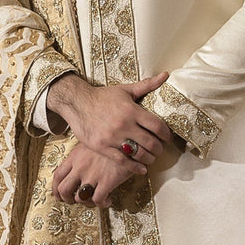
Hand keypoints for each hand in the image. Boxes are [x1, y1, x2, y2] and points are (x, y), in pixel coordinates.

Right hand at [47, 72, 172, 166]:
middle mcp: (124, 125)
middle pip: (150, 142)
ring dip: (149, 158)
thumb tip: (165, 75)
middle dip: (159, 149)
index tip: (167, 138)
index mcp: (132, 110)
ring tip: (151, 158)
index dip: (166, 134)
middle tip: (160, 150)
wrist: (77, 102)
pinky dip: (135, 167)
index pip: (157, 126)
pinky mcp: (102, 147)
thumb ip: (147, 85)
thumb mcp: (125, 89)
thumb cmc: (102, 96)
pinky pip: (122, 161)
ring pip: (138, 154)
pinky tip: (141, 169)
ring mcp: (112, 137)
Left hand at [52, 143, 145, 208]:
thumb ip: (83, 155)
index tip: (60, 196)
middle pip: (63, 190)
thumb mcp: (92, 143)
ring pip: (80, 198)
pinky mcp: (107, 181)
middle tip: (75, 201)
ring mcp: (92, 175)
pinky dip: (102, 204)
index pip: (57, 176)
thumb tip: (80, 167)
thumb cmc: (113, 140)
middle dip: (67, 199)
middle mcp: (80, 167)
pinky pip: (98, 200)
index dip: (56, 189)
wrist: (131, 140)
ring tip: (95, 200)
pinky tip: (108, 200)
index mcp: (75, 157)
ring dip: (87, 203)